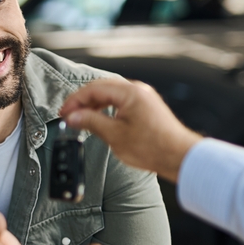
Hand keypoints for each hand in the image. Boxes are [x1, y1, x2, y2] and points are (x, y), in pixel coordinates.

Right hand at [60, 79, 201, 182]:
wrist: (179, 157)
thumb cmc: (153, 147)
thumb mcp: (114, 135)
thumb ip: (90, 122)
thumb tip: (72, 116)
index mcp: (130, 92)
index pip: (94, 89)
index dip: (75, 100)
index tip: (64, 113)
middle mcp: (138, 90)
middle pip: (102, 87)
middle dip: (83, 101)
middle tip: (69, 115)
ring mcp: (144, 97)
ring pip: (112, 94)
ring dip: (94, 104)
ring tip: (82, 118)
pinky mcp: (147, 106)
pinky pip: (122, 100)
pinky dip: (107, 108)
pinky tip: (100, 119)